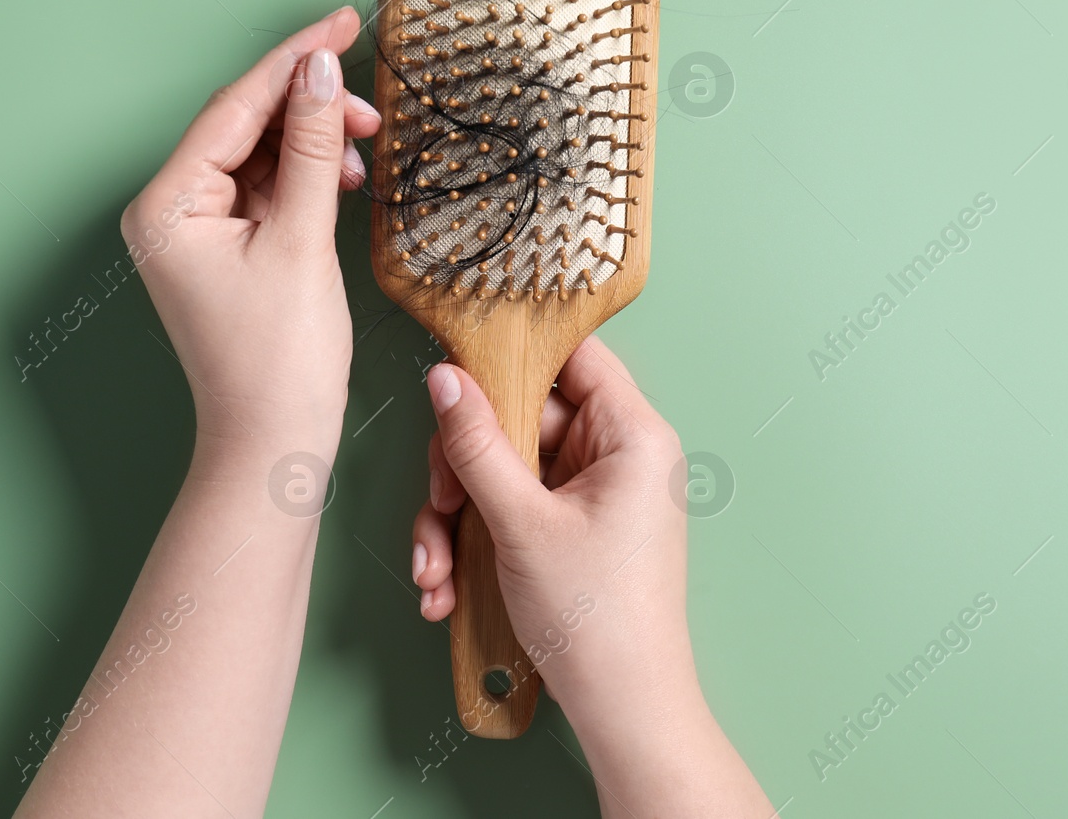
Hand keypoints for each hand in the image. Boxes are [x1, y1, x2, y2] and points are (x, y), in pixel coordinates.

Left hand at [120, 7, 379, 460]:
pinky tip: (346, 176)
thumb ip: (311, 148)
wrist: (274, 443)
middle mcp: (169, 211)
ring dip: (312, 141)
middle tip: (369, 97)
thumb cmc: (278, 359)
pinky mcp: (226, 250)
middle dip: (307, 104)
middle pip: (242, 124)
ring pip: (258, 154)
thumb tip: (320, 72)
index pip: (233, 106)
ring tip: (365, 144)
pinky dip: (306, 176)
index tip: (340, 21)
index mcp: (166, 204)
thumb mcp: (302, 240)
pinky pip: (266, 189)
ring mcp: (196, 231)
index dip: (291, 59)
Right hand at [410, 337, 694, 728]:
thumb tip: (446, 378)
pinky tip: (447, 590)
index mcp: (631, 435)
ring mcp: (591, 496)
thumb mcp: (521, 523)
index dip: (512, 354)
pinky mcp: (569, 532)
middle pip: (522, 418)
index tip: (457, 367)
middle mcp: (617, 456)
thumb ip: (477, 444)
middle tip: (440, 502)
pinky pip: (510, 511)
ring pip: (504, 470)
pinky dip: (474, 544)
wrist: (624, 712)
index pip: (572, 354)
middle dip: (464, 466)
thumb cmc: (598, 620)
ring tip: (436, 569)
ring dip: (457, 518)